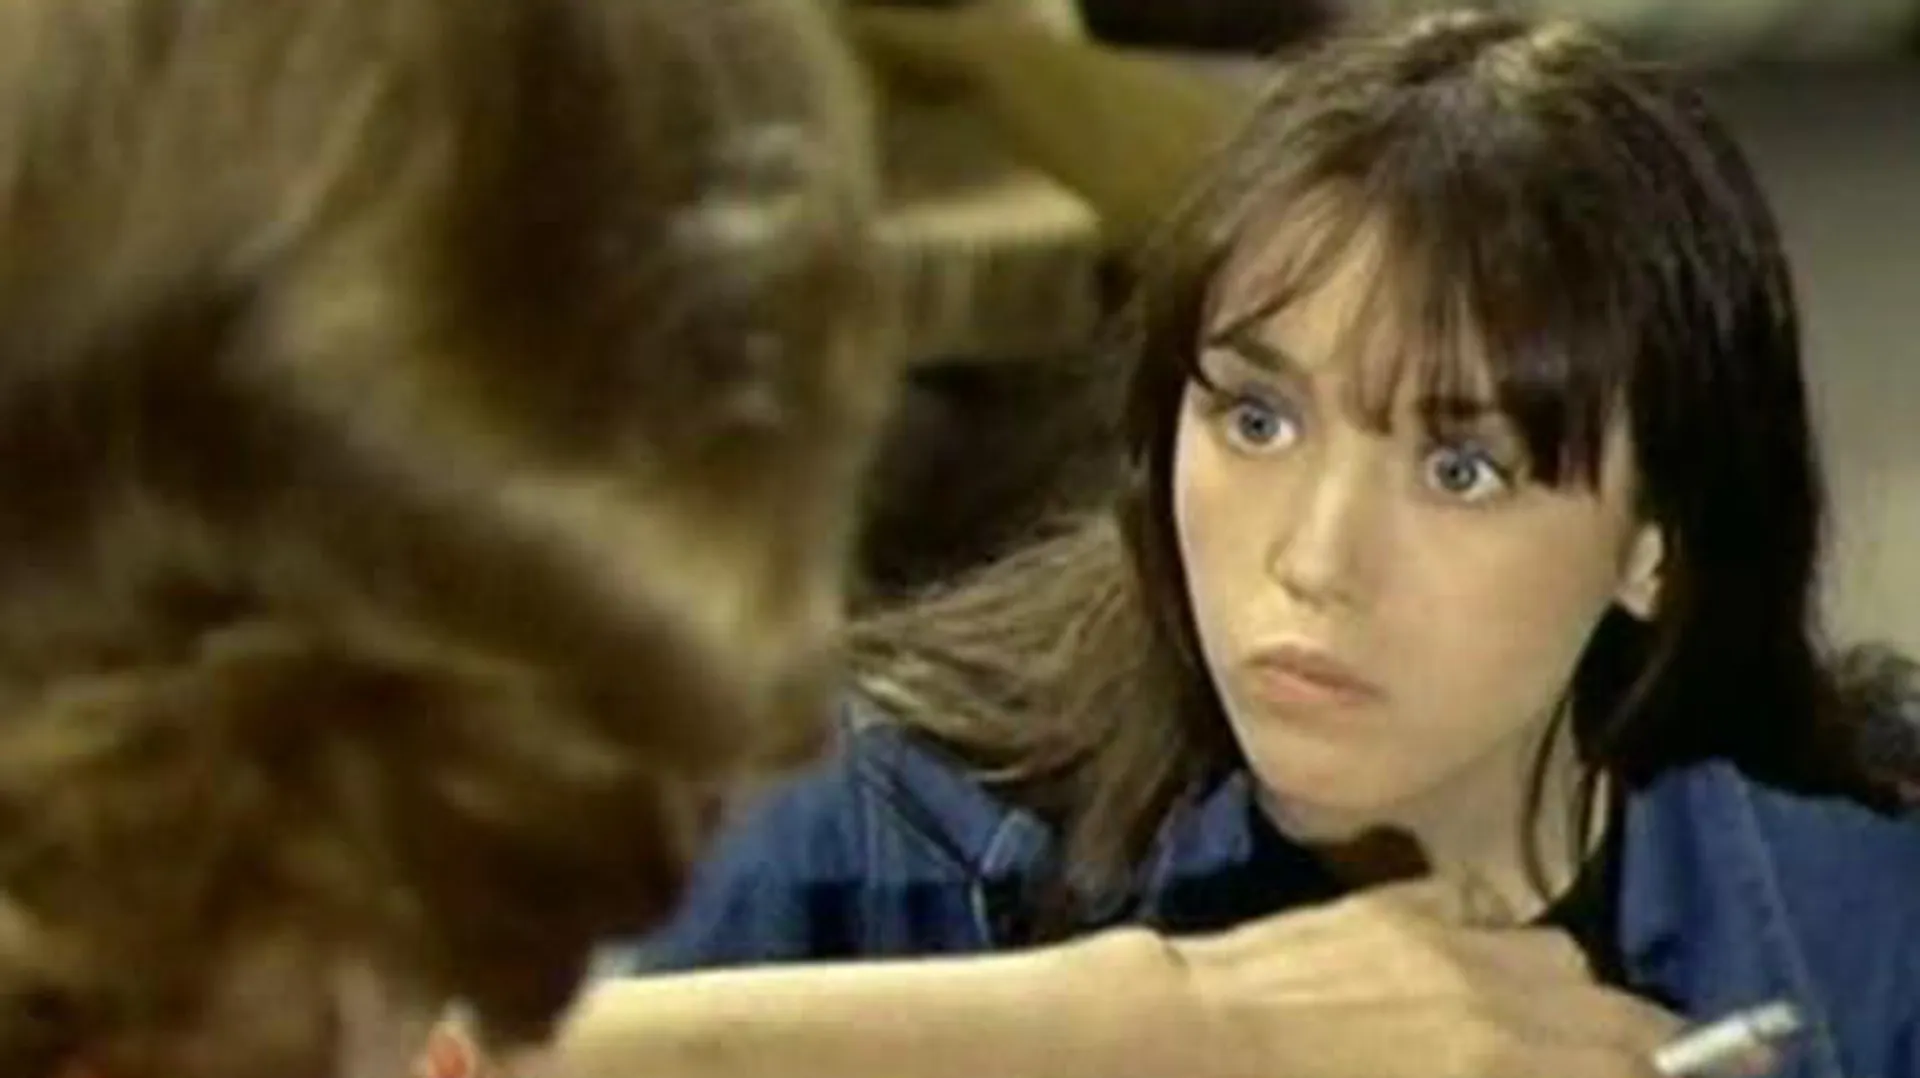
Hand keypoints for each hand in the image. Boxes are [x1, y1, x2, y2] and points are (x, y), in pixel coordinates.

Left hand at [1143, 881, 1689, 1077]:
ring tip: (1543, 1027)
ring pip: (1558, 952)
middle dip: (1635, 1047)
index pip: (1635, 1065)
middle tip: (1629, 1067)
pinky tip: (1463, 971)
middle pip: (1615, 1013)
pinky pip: (1479, 911)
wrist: (1184, 1042)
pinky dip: (1491, 940)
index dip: (1673, 1070)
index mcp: (1500, 1070)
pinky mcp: (1389, 906)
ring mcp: (1441, 940)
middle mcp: (1492, 999)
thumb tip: (1547, 1068)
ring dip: (1568, 992)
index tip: (1690, 1074)